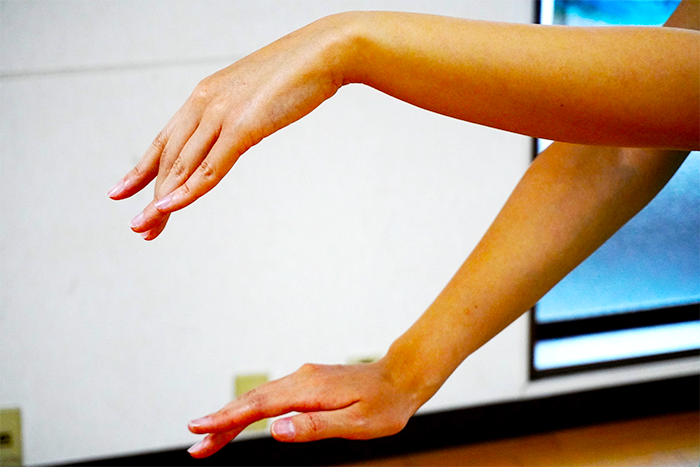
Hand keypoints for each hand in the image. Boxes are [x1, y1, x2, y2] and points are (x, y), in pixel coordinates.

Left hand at [107, 14, 353, 238]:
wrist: (326, 52)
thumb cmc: (298, 72)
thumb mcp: (258, 96)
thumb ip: (241, 114)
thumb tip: (239, 131)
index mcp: (205, 95)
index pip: (165, 140)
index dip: (141, 168)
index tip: (123, 190)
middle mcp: (204, 103)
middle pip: (168, 158)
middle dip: (148, 194)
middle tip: (138, 226)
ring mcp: (222, 114)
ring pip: (182, 165)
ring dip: (161, 200)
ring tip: (146, 227)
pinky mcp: (243, 126)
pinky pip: (210, 166)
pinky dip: (188, 189)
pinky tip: (169, 207)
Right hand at [186, 360, 422, 458]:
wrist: (402, 377)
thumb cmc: (384, 405)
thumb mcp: (356, 424)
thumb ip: (316, 427)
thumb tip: (275, 430)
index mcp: (309, 390)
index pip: (258, 407)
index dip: (226, 419)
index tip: (198, 428)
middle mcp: (301, 379)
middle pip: (252, 401)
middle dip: (221, 423)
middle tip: (195, 446)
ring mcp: (303, 379)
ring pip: (259, 398)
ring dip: (232, 417)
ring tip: (208, 438)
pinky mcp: (307, 383)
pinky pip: (272, 396)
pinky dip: (251, 409)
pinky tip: (242, 419)